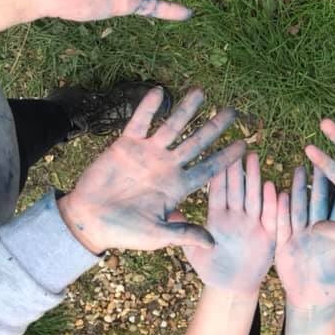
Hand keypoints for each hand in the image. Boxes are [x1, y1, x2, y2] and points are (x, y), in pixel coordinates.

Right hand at [58, 88, 245, 253]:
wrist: (89, 221)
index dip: (226, 158)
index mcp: (178, 186)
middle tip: (233, 112)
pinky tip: (159, 92)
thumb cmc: (125, 232)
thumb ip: (183, 234)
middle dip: (214, 127)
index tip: (245, 146)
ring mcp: (147, 154)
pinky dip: (148, 108)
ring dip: (185, 110)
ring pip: (172, 127)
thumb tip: (212, 242)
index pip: (208, 169)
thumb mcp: (157, 235)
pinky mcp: (125, 145)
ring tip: (201, 92)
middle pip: (197, 142)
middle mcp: (167, 166)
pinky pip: (139, 123)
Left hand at [183, 154, 276, 296]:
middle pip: (238, 189)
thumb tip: (171, 212)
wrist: (231, 287)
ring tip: (254, 158)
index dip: (219, 175)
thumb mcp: (194, 252)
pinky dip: (273, 204)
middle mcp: (236, 216)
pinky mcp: (268, 235)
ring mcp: (253, 224)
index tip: (217, 155)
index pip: (218, 192)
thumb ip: (184, 233)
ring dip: (255, 178)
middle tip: (239, 148)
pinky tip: (274, 188)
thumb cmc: (210, 268)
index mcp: (218, 217)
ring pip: (254, 197)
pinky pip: (271, 217)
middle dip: (239, 170)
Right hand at [275, 166, 334, 310]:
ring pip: (299, 207)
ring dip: (299, 189)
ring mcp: (300, 235)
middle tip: (322, 158)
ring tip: (299, 168)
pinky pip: (281, 224)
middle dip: (319, 181)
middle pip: (319, 201)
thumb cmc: (334, 287)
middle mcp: (318, 230)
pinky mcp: (285, 244)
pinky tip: (277, 192)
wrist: (311, 302)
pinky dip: (279, 209)